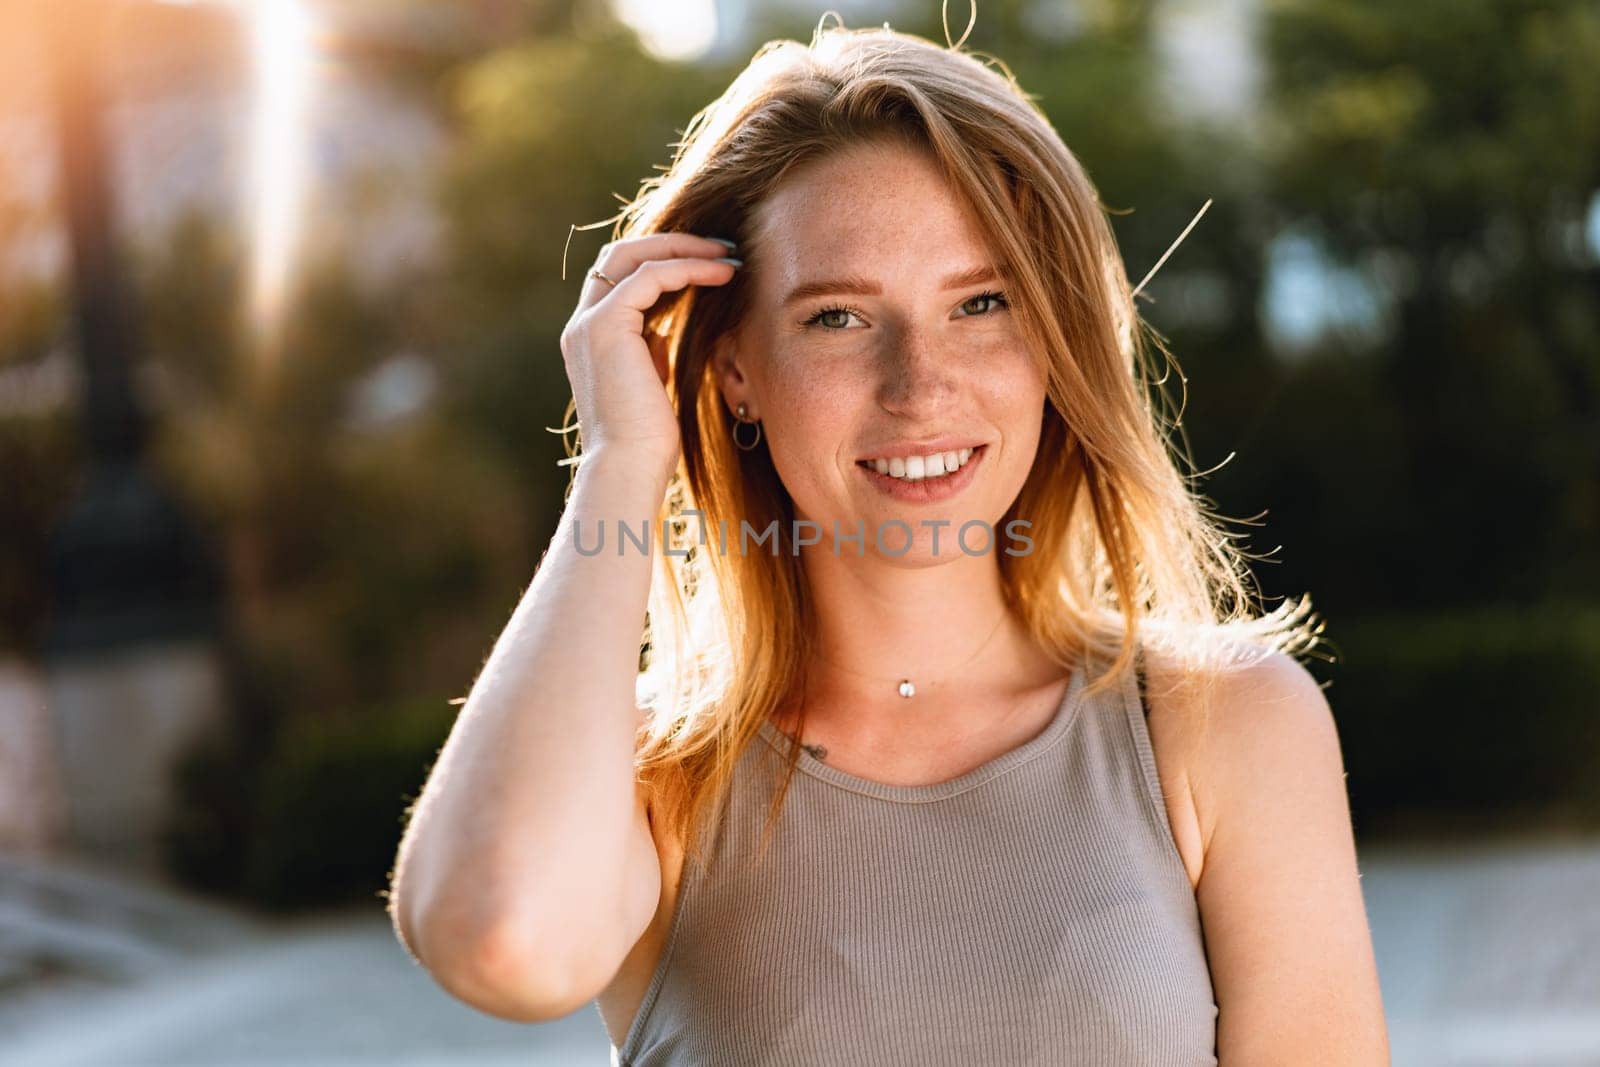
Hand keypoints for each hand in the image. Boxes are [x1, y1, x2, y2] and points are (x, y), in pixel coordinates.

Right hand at [559, 233, 741, 476]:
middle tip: (721, 247)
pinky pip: (650, 276)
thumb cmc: (647, 442)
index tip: (710, 265)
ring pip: (633, 255)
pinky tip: (722, 273)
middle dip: (673, 243)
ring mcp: (590, 323)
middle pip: (621, 254)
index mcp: (590, 339)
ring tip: (729, 256)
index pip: (620, 278)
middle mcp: (582, 326)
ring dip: (685, 249)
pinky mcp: (607, 325)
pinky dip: (688, 268)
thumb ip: (649, 354)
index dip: (664, 262)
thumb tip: (662, 333)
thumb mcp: (650, 386)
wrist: (629, 468)